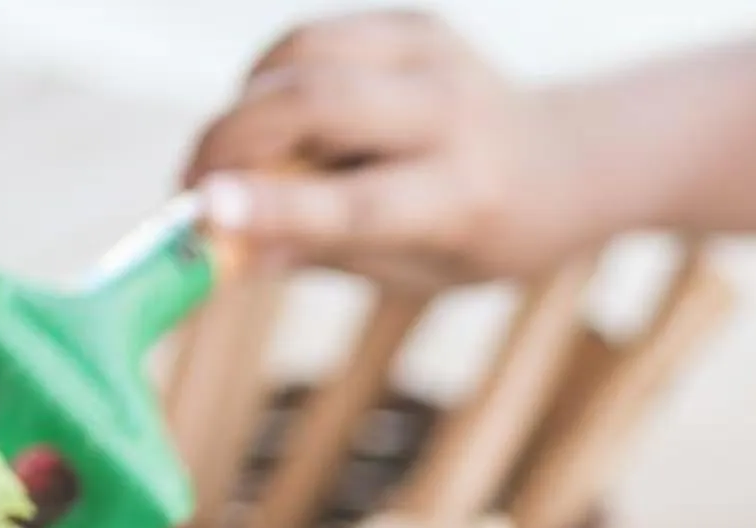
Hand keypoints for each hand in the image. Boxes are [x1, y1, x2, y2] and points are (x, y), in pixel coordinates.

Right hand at [184, 13, 601, 284]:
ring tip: (235, 162)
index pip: (359, 201)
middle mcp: (454, 112)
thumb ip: (324, 253)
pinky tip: (279, 125)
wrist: (567, 161)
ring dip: (245, 107)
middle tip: (187, 190)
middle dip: (232, 140)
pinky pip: (311, 41)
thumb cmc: (482, 236)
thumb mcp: (418, 274)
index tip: (202, 211)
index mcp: (468, 195)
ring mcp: (435, 53)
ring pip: (303, 56)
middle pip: (318, 101)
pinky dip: (272, 82)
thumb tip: (223, 247)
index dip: (277, 205)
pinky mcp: (413, 21)